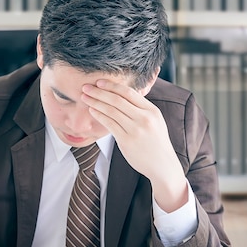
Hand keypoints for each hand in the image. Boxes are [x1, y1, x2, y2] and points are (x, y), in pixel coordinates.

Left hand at [82, 79, 187, 211]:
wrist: (162, 165)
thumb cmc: (156, 142)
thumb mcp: (155, 121)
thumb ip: (141, 109)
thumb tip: (122, 95)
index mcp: (152, 111)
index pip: (129, 93)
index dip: (112, 85)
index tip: (99, 82)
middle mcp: (144, 118)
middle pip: (117, 100)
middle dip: (99, 92)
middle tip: (86, 87)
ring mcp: (135, 130)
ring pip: (111, 111)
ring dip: (96, 102)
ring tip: (85, 97)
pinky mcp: (126, 141)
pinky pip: (109, 124)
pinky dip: (99, 115)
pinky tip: (92, 110)